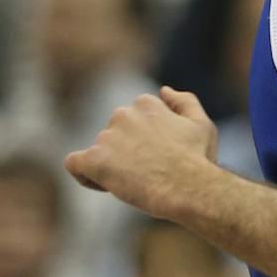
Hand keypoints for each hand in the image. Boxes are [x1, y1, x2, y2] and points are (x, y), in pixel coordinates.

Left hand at [65, 88, 218, 217]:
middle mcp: (122, 114)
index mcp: (145, 103)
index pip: (131, 120)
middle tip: (146, 174)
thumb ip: (184, 101)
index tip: (155, 160)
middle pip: (114, 136)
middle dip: (125, 153)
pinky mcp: (95, 160)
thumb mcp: (201, 123)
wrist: (188, 186)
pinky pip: (75, 163)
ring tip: (133, 185)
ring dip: (110, 168)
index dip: (141, 143)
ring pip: (98, 153)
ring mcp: (107, 136)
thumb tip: (164, 90)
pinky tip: (103, 183)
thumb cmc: (198, 159)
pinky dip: (85, 175)